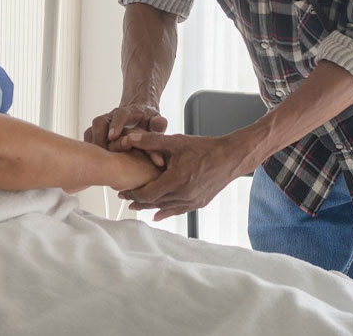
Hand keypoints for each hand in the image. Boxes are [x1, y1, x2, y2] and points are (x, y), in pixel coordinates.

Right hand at [84, 103, 168, 165]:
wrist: (138, 115)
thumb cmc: (148, 122)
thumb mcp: (156, 122)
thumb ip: (158, 124)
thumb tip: (161, 124)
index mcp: (128, 113)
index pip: (120, 114)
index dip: (116, 124)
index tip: (113, 137)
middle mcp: (112, 116)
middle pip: (100, 122)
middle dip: (99, 136)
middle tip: (102, 153)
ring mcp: (103, 124)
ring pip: (91, 130)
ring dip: (93, 145)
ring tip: (96, 161)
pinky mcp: (97, 132)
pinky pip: (88, 138)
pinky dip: (89, 149)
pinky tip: (94, 162)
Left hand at [112, 132, 246, 221]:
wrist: (230, 157)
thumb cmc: (204, 148)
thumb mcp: (176, 142)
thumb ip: (151, 141)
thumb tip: (130, 138)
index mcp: (176, 180)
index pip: (147, 193)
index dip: (133, 193)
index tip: (122, 191)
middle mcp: (183, 195)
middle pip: (154, 203)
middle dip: (138, 201)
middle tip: (124, 198)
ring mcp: (192, 201)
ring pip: (165, 209)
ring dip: (150, 208)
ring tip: (136, 205)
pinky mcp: (199, 203)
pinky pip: (178, 211)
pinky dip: (165, 212)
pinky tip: (157, 215)